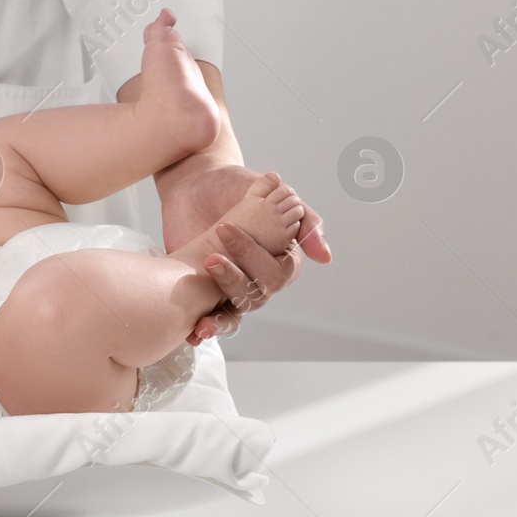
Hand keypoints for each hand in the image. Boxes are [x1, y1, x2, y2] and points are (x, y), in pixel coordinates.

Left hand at [158, 163, 329, 345]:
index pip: (279, 273)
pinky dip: (201, 329)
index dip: (255, 258)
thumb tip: (325, 257)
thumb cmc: (236, 185)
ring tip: (202, 326)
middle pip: (255, 296)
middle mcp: (256, 277)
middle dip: (233, 281)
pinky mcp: (201, 293)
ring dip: (220, 323)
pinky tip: (191, 333)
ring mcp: (228, 287)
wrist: (193, 183)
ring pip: (235, 316)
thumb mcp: (271, 192)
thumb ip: (302, 218)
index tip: (226, 230)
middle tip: (210, 259)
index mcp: (278, 257)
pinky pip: (205, 318)